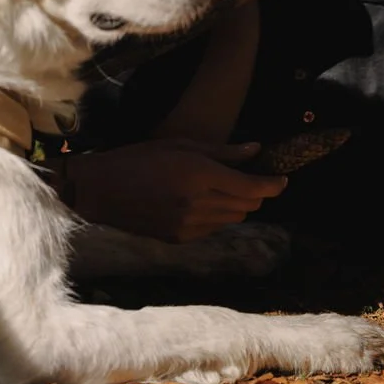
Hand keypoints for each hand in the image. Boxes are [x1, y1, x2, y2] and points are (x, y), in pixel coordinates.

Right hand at [67, 138, 286, 242]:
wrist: (100, 190)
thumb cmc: (137, 158)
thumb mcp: (180, 144)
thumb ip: (222, 151)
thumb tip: (256, 151)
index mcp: (198, 174)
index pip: (252, 187)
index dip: (273, 184)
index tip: (282, 179)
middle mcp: (198, 203)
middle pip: (247, 205)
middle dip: (255, 192)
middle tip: (249, 178)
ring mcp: (189, 225)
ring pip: (233, 219)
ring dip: (237, 205)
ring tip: (222, 189)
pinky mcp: (180, 238)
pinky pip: (213, 229)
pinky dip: (216, 216)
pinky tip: (200, 202)